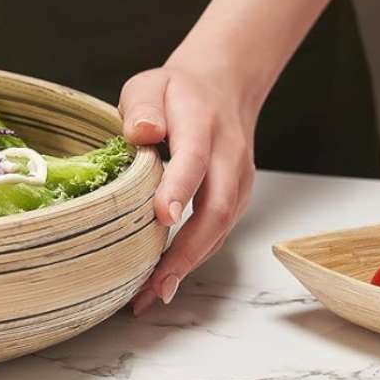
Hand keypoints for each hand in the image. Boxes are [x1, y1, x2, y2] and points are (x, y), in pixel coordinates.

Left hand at [118, 54, 258, 314]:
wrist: (223, 86)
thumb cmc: (175, 92)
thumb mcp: (149, 85)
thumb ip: (142, 106)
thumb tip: (141, 131)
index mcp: (202, 124)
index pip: (194, 159)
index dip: (180, 188)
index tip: (161, 217)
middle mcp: (227, 156)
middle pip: (217, 208)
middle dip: (186, 251)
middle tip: (152, 284)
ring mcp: (238, 179)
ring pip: (221, 228)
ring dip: (189, 264)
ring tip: (152, 294)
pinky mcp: (237, 196)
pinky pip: (219, 232)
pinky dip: (195, 259)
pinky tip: (166, 280)